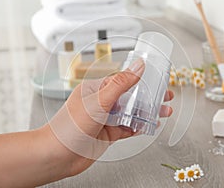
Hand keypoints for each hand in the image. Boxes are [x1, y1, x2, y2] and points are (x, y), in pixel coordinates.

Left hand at [47, 59, 173, 175]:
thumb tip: (138, 66)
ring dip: (147, 112)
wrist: (58, 155)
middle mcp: (101, 103)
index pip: (122, 80)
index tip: (156, 79)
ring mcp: (105, 119)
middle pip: (130, 97)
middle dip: (148, 97)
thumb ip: (121, 84)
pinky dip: (139, 127)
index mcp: (96, 90)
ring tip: (164, 112)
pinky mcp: (108, 134)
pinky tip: (150, 125)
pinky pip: (128, 128)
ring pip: (131, 113)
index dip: (141, 79)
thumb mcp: (99, 101)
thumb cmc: (70, 126)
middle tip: (165, 96)